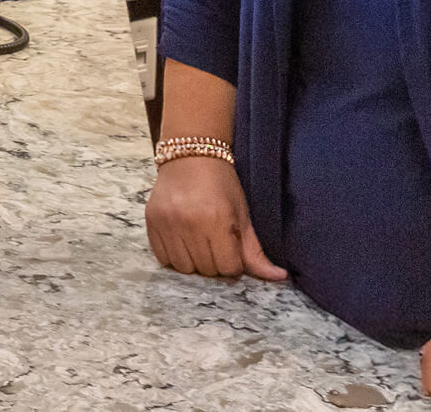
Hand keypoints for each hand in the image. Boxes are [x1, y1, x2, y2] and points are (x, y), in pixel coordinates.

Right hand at [145, 156, 287, 281]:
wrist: (190, 155)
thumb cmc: (221, 182)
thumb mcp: (242, 212)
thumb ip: (255, 250)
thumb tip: (279, 277)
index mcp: (218, 220)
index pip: (228, 268)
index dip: (233, 262)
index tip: (232, 248)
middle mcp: (191, 225)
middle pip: (206, 271)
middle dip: (215, 262)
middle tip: (216, 242)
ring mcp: (168, 225)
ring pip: (183, 269)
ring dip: (194, 261)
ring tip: (199, 240)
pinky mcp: (151, 224)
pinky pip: (163, 259)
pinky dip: (174, 256)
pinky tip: (182, 239)